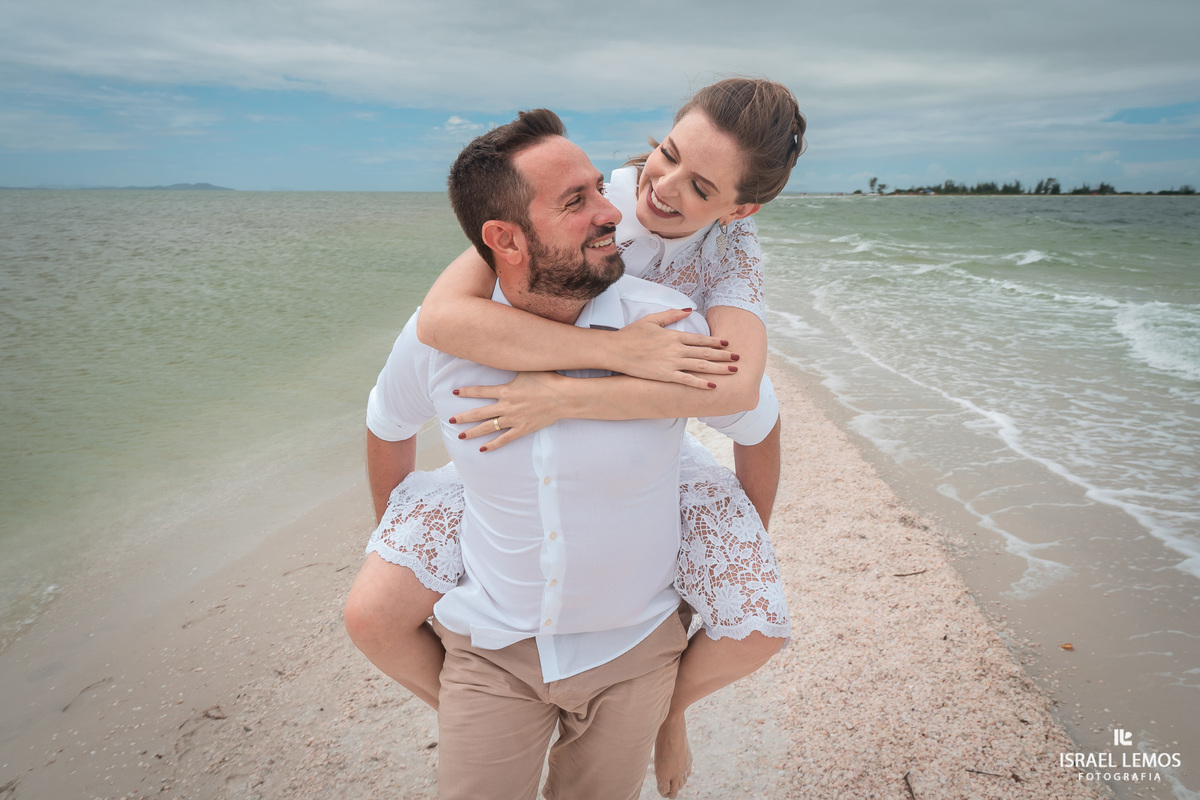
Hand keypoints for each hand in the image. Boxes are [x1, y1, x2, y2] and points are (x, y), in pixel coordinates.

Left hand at [447, 371, 566, 451]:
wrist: (563, 397)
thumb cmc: (547, 380)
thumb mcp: (527, 370)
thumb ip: (513, 369)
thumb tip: (504, 359)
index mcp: (505, 391)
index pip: (480, 391)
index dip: (466, 392)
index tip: (455, 392)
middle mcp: (506, 406)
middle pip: (479, 413)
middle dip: (463, 417)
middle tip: (450, 420)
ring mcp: (513, 419)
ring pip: (488, 428)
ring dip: (473, 432)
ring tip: (461, 436)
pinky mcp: (522, 429)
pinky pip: (504, 439)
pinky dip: (493, 445)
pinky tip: (482, 449)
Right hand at [610, 309, 738, 388]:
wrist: (616, 350)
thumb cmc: (631, 334)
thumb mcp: (651, 319)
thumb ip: (671, 315)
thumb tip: (688, 309)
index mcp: (673, 335)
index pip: (699, 339)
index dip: (715, 342)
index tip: (727, 344)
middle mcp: (676, 349)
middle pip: (705, 353)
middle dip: (723, 356)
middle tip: (738, 358)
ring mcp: (671, 363)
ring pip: (700, 366)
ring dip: (718, 368)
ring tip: (733, 371)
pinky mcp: (665, 375)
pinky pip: (687, 380)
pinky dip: (700, 383)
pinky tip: (712, 386)